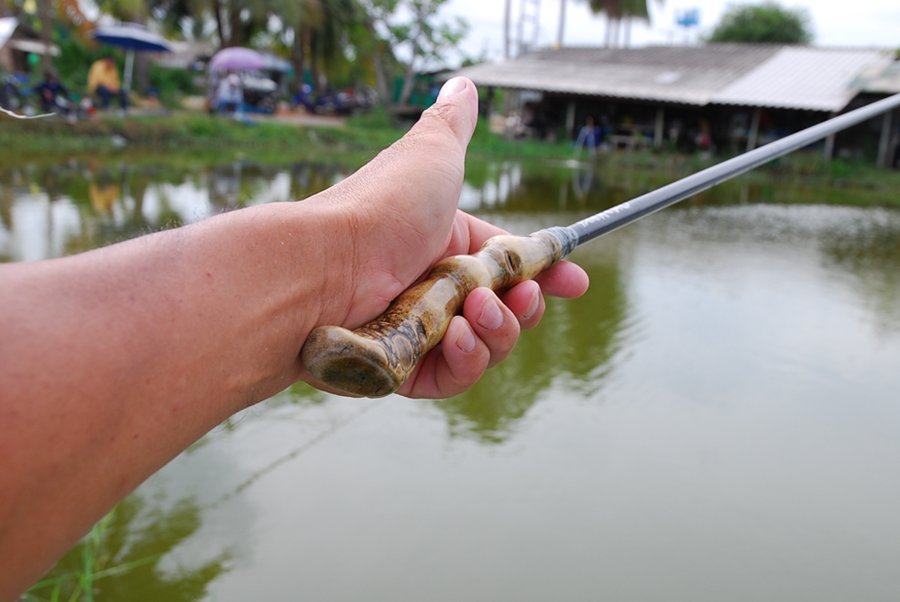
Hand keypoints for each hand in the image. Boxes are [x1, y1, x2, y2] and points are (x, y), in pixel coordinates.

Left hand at [301, 77, 588, 397]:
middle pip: (507, 310)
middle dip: (524, 305)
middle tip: (519, 294)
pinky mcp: (405, 368)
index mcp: (447, 243)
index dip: (546, 275)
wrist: (327, 264)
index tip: (576, 282)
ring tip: (473, 309)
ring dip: (497, 330)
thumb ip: (454, 122)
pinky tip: (454, 337)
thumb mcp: (431, 153)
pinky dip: (466, 359)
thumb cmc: (382, 207)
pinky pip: (455, 376)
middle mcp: (436, 287)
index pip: (510, 265)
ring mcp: (421, 329)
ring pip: (488, 345)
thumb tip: (465, 83)